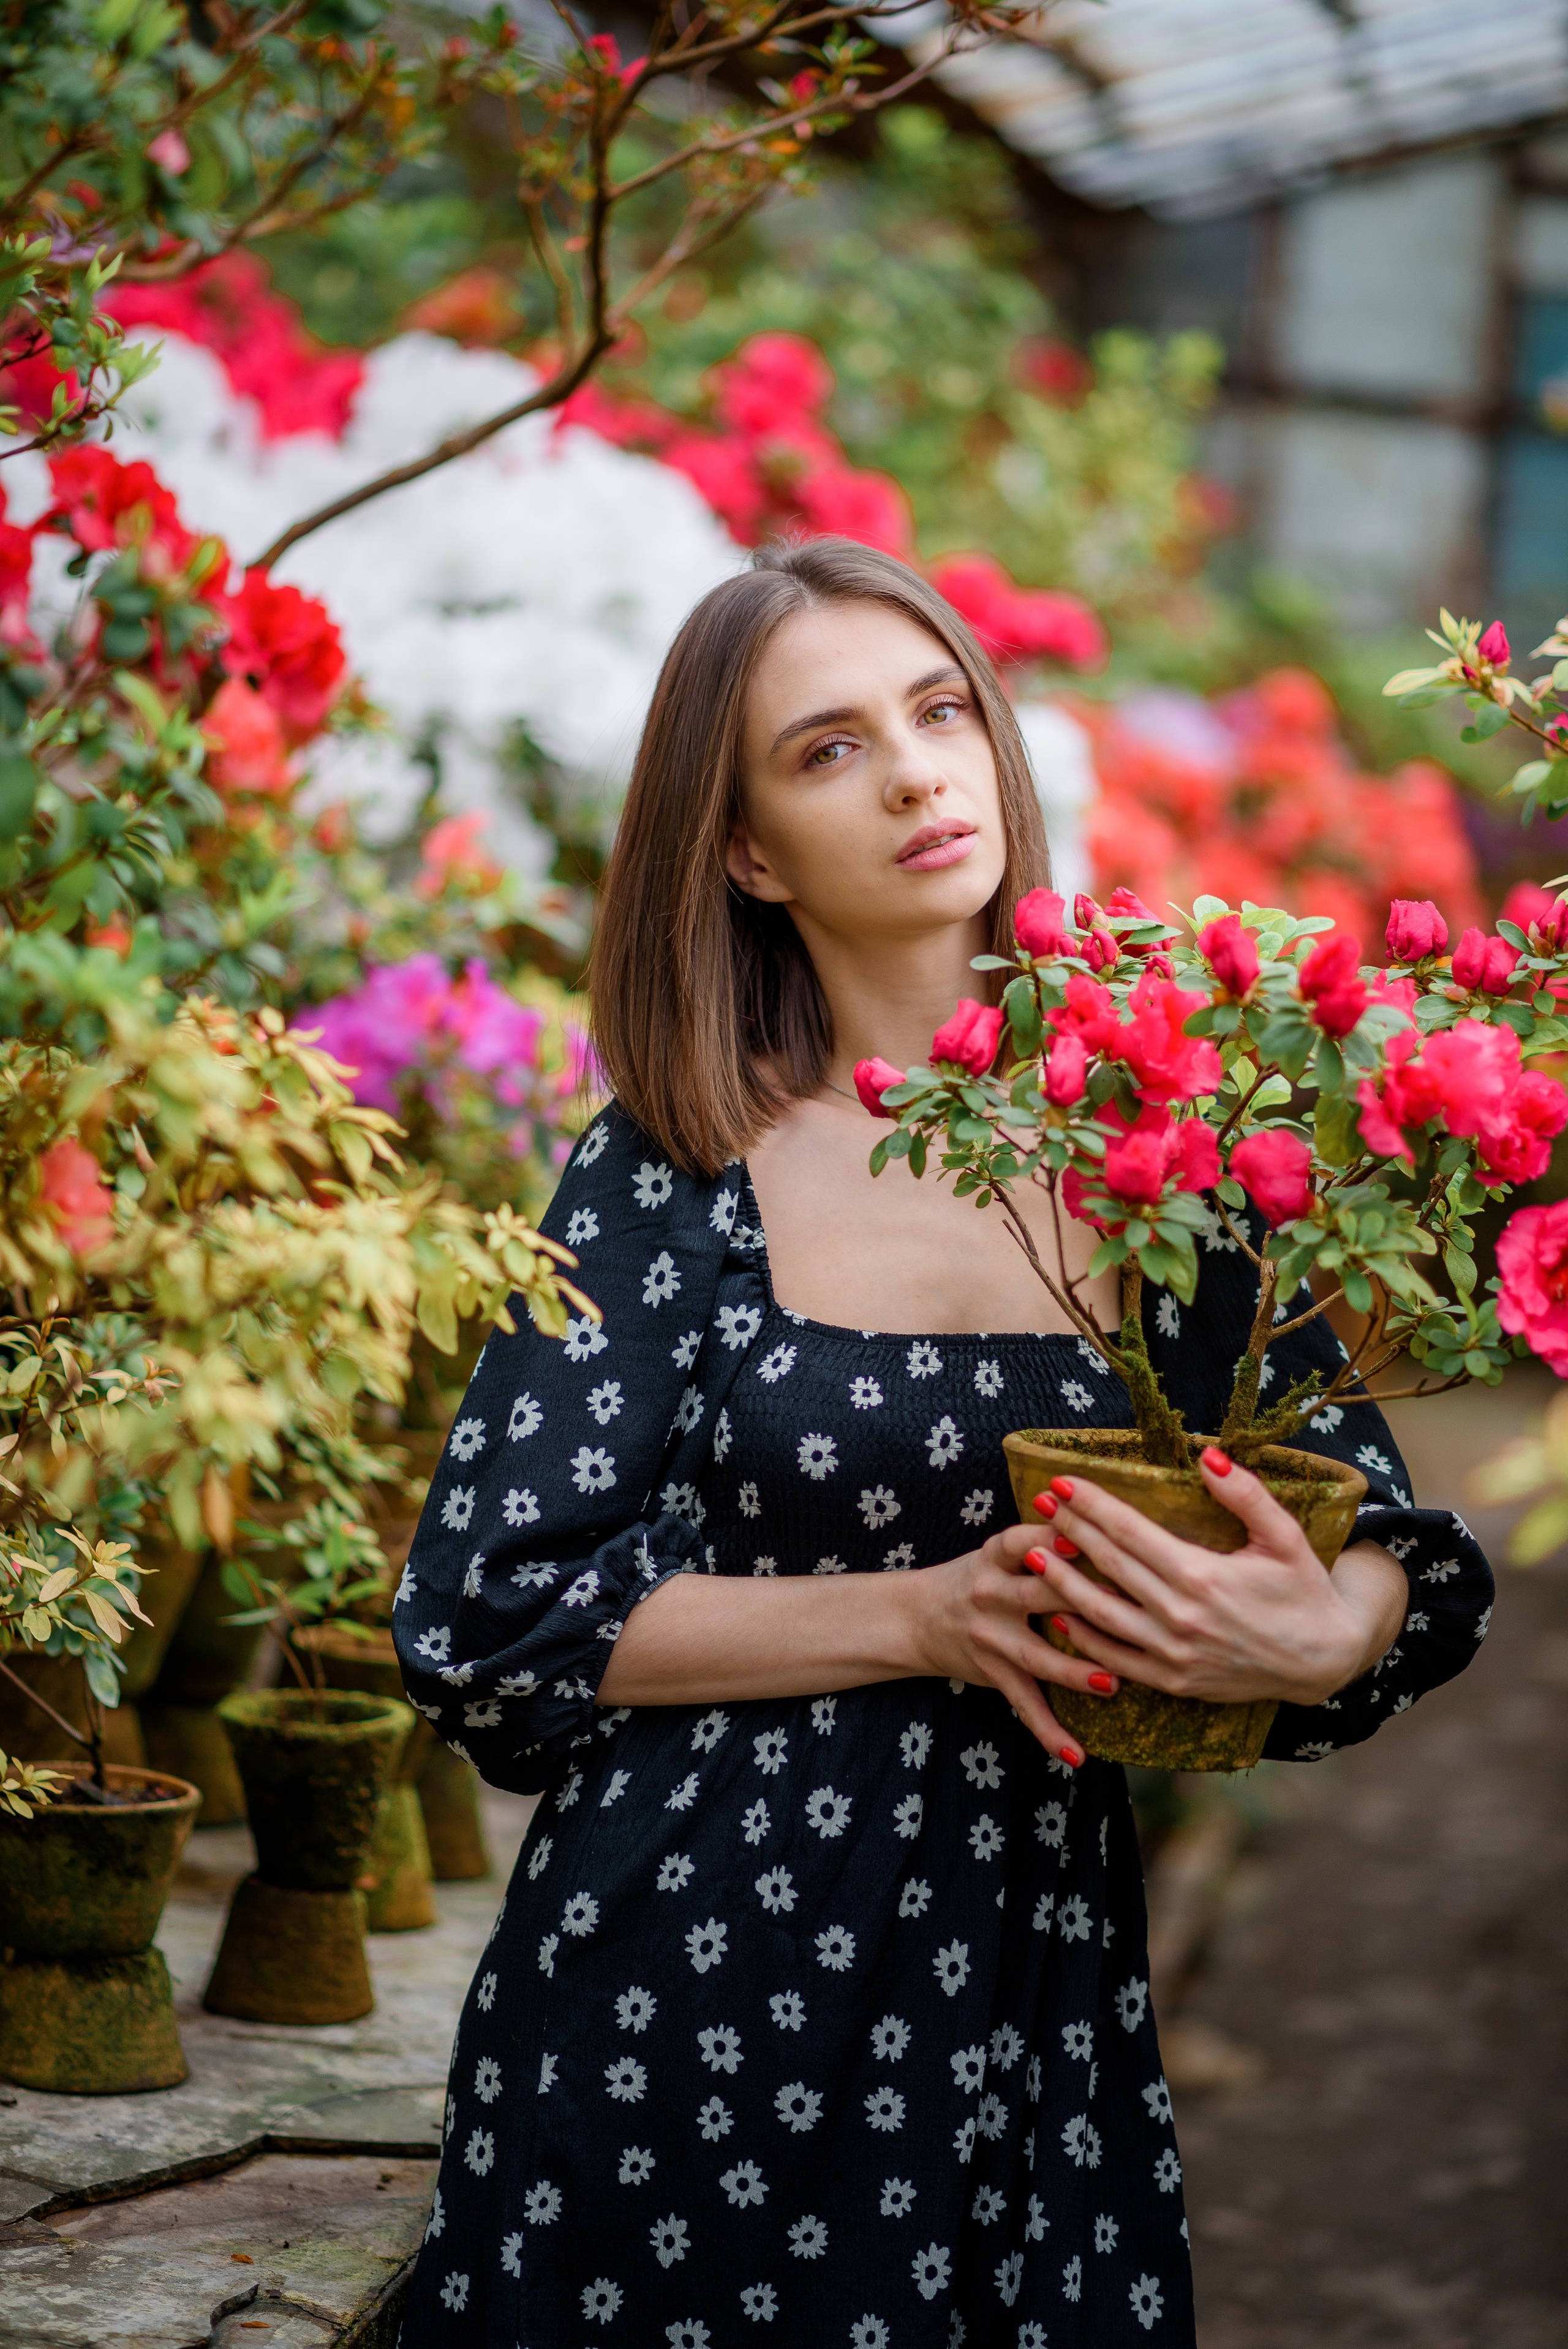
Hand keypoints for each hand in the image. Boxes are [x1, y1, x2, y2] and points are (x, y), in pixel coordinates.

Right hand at [913, 1522, 1122, 1766]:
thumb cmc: (977, 1578)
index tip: (1084, 1538)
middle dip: (1082, 1604)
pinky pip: (1022, 1705)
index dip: (1051, 1539)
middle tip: (1131, 1611)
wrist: (917, 1617)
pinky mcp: (991, 1673)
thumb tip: (1110, 1528)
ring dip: (1075, 1672)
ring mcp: (989, 1637)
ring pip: (1035, 1656)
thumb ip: (1044, 1544)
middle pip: (1037, 1596)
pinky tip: (1076, 1754)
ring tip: (1113, 1683)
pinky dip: (1048, 1731)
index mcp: (995, 1557)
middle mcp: (989, 1594)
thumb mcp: (999, 1553)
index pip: (1022, 1541)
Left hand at [1033, 1449, 1406, 1708]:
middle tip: (1036, 1501)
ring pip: (1100, 1614)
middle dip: (1068, 1529)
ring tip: (1029, 1553)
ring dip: (1061, 1581)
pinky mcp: (1174, 1682)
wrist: (1325, 1660)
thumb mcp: (1285, 1536)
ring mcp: (1173, 1655)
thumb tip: (1208, 1454)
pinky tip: (1060, 1615)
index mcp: (1202, 1575)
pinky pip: (1115, 1659)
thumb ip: (1246, 1494)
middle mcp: (1180, 1617)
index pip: (1130, 1531)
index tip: (1060, 1480)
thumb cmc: (1304, 1590)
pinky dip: (1083, 1637)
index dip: (1092, 1504)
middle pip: (1108, 1564)